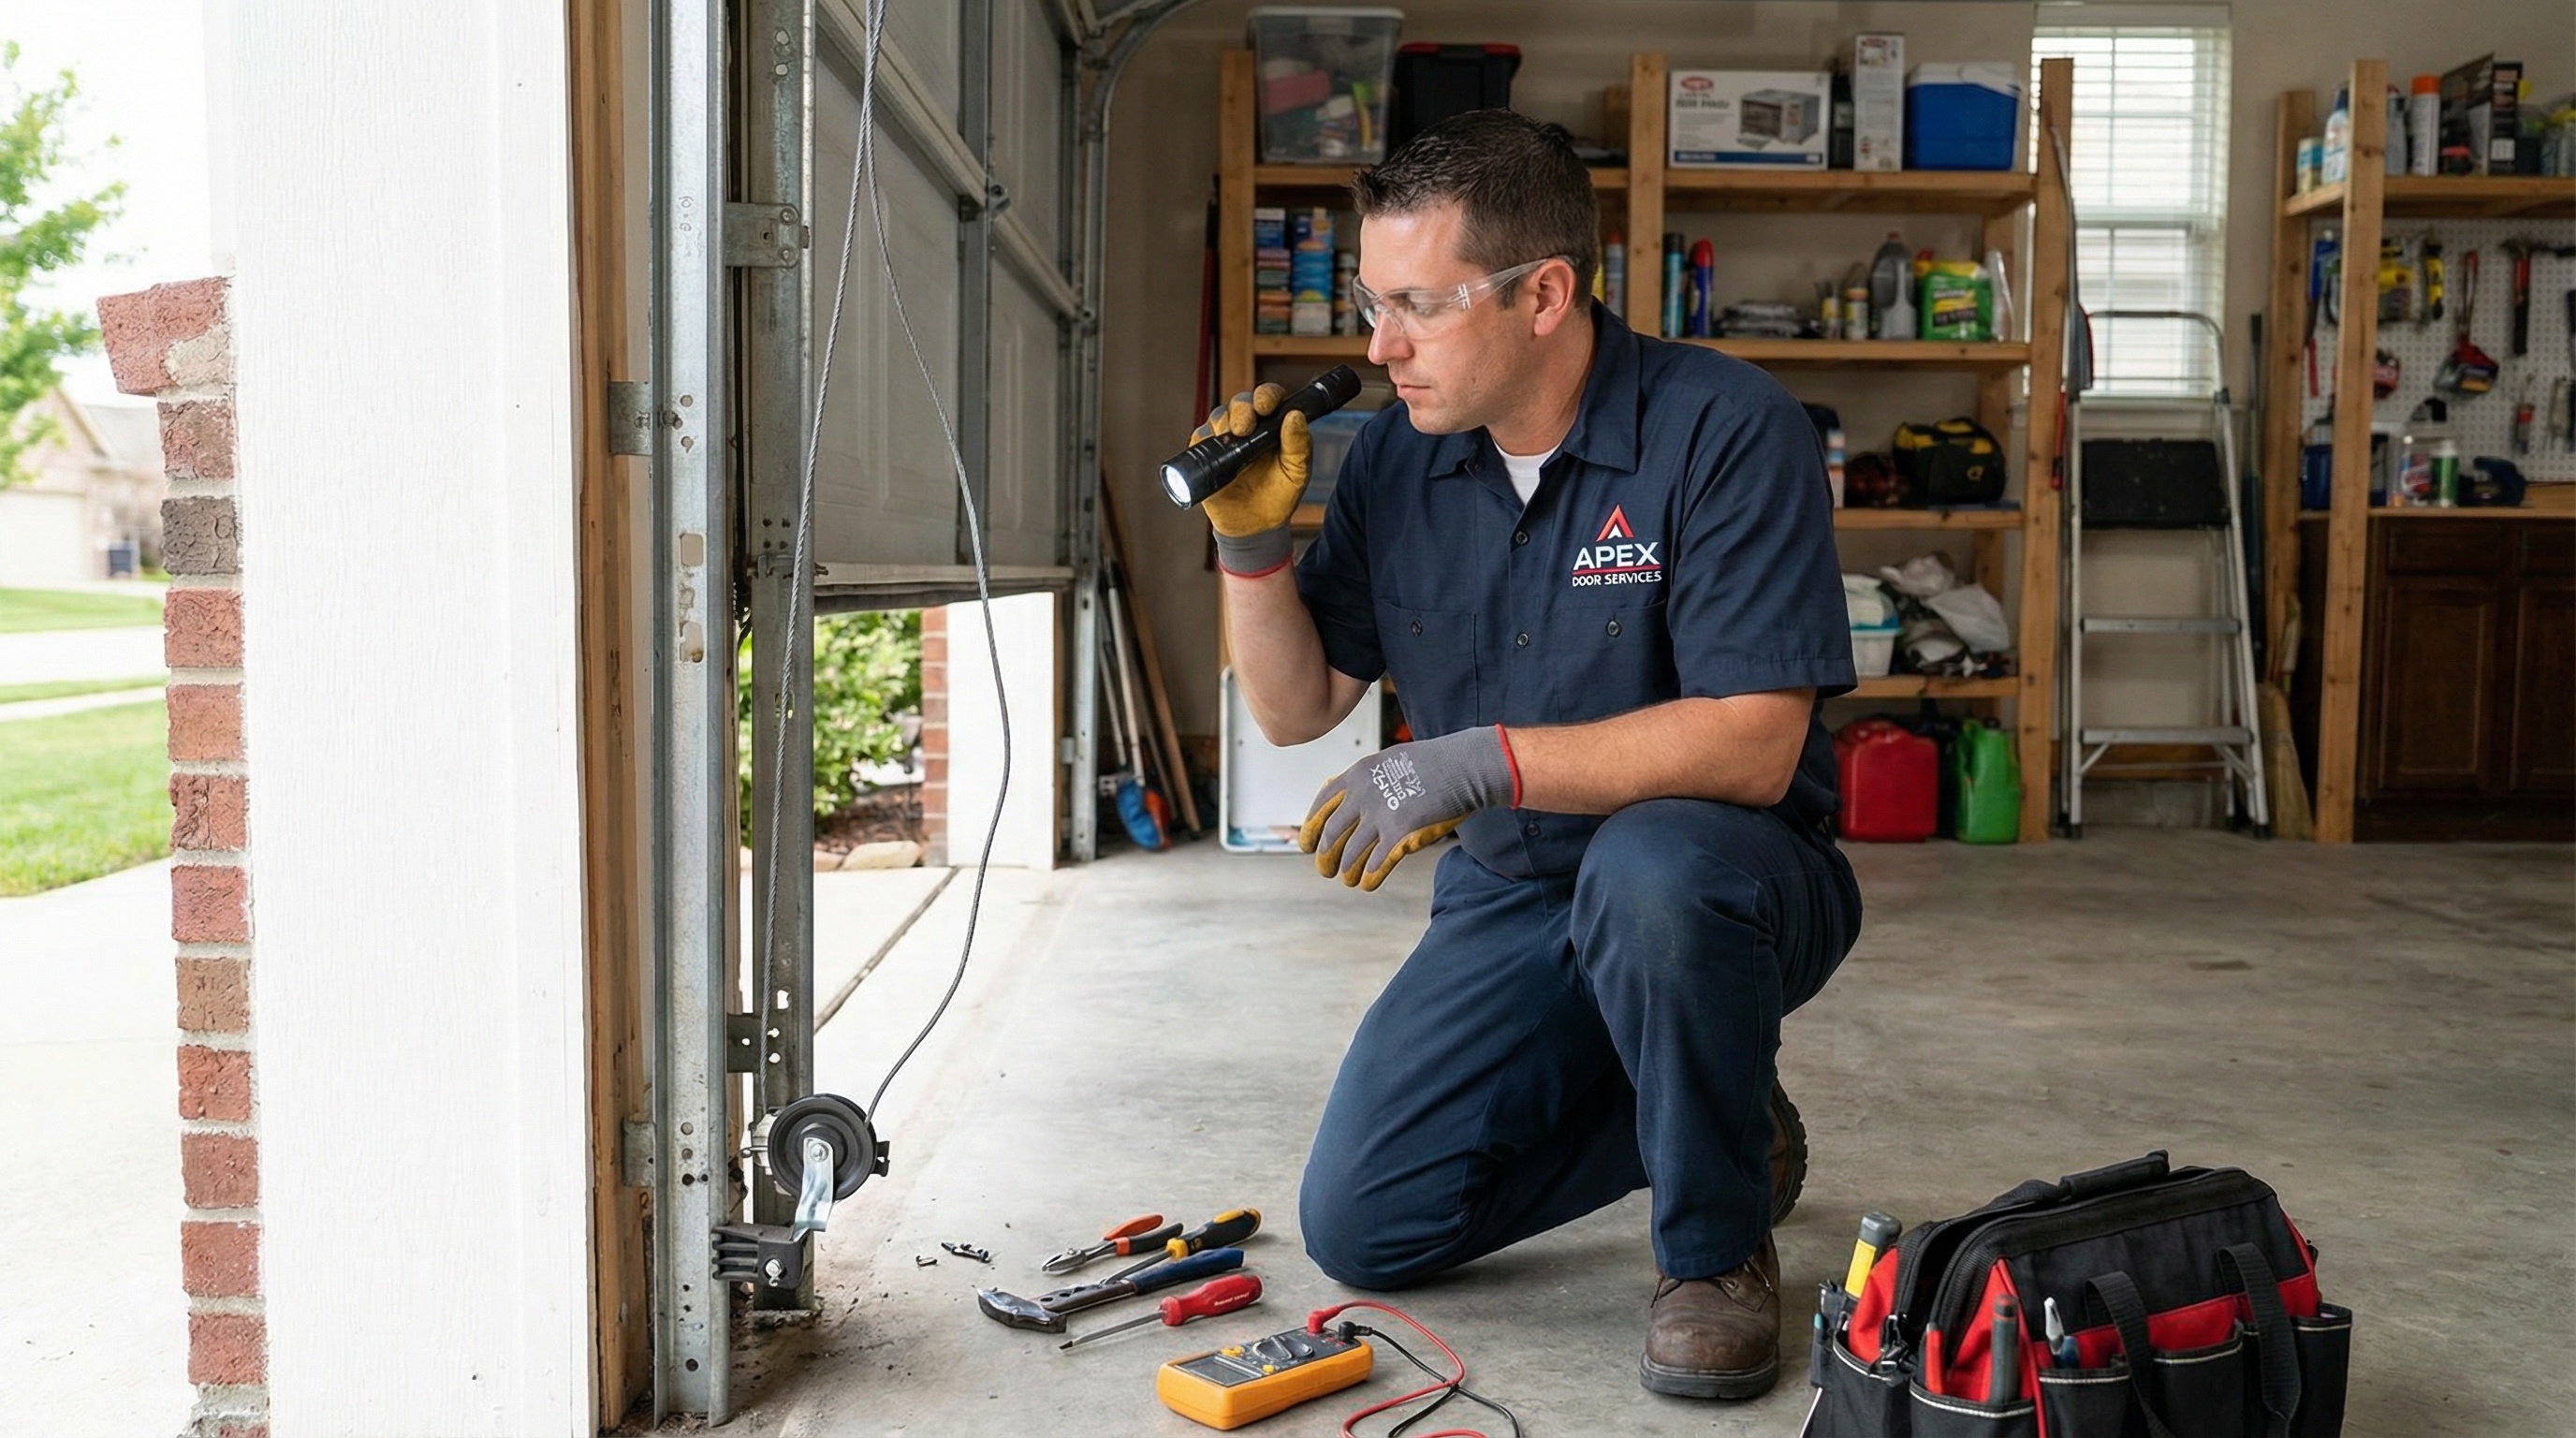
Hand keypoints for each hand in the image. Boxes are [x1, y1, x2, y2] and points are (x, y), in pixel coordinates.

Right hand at [1193, 385, 1309, 572]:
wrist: (1255, 525)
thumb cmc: (1280, 495)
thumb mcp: (1297, 473)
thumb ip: (1299, 445)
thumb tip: (1295, 416)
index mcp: (1274, 424)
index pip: (1269, 397)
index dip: (1266, 395)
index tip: (1265, 406)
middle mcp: (1250, 425)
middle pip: (1241, 402)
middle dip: (1241, 410)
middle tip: (1244, 428)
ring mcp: (1226, 438)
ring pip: (1219, 416)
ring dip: (1224, 423)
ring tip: (1233, 441)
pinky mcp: (1206, 453)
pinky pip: (1200, 437)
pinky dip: (1205, 440)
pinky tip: (1214, 452)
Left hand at [1299, 726, 1518, 889]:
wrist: (1464, 766)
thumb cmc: (1433, 763)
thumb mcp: (1390, 761)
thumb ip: (1366, 778)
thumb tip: (1342, 790)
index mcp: (1357, 774)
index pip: (1322, 803)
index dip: (1311, 827)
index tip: (1306, 844)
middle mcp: (1362, 795)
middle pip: (1332, 833)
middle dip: (1324, 856)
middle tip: (1324, 870)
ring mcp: (1379, 815)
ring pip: (1351, 853)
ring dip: (1346, 871)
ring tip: (1347, 880)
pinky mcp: (1398, 834)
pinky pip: (1376, 863)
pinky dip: (1369, 877)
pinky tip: (1367, 884)